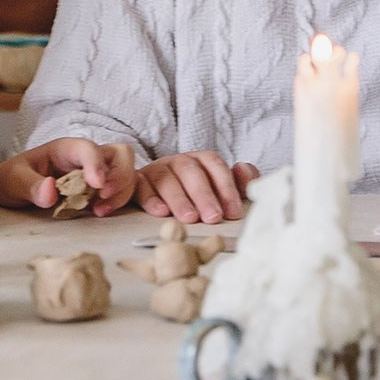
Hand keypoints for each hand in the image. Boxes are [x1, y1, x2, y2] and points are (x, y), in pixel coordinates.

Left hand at [0, 139, 136, 217]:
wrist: (10, 195)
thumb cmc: (12, 181)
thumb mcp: (11, 181)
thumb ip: (28, 185)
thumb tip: (50, 191)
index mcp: (65, 149)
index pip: (88, 148)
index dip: (95, 163)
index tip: (96, 184)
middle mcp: (86, 159)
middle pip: (120, 154)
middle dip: (120, 175)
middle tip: (103, 197)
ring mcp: (96, 176)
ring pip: (127, 172)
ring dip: (122, 191)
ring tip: (100, 211)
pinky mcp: (100, 193)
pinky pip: (123, 191)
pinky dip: (123, 201)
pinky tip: (102, 213)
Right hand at [135, 152, 257, 223]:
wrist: (153, 194)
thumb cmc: (192, 196)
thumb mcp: (218, 189)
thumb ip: (238, 181)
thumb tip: (243, 170)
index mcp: (200, 161)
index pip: (215, 166)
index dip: (226, 187)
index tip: (233, 212)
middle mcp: (178, 162)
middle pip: (191, 171)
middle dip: (204, 195)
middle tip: (213, 217)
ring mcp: (156, 170)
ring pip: (166, 179)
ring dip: (179, 199)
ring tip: (189, 218)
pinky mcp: (137, 182)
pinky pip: (141, 187)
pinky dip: (151, 199)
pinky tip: (160, 212)